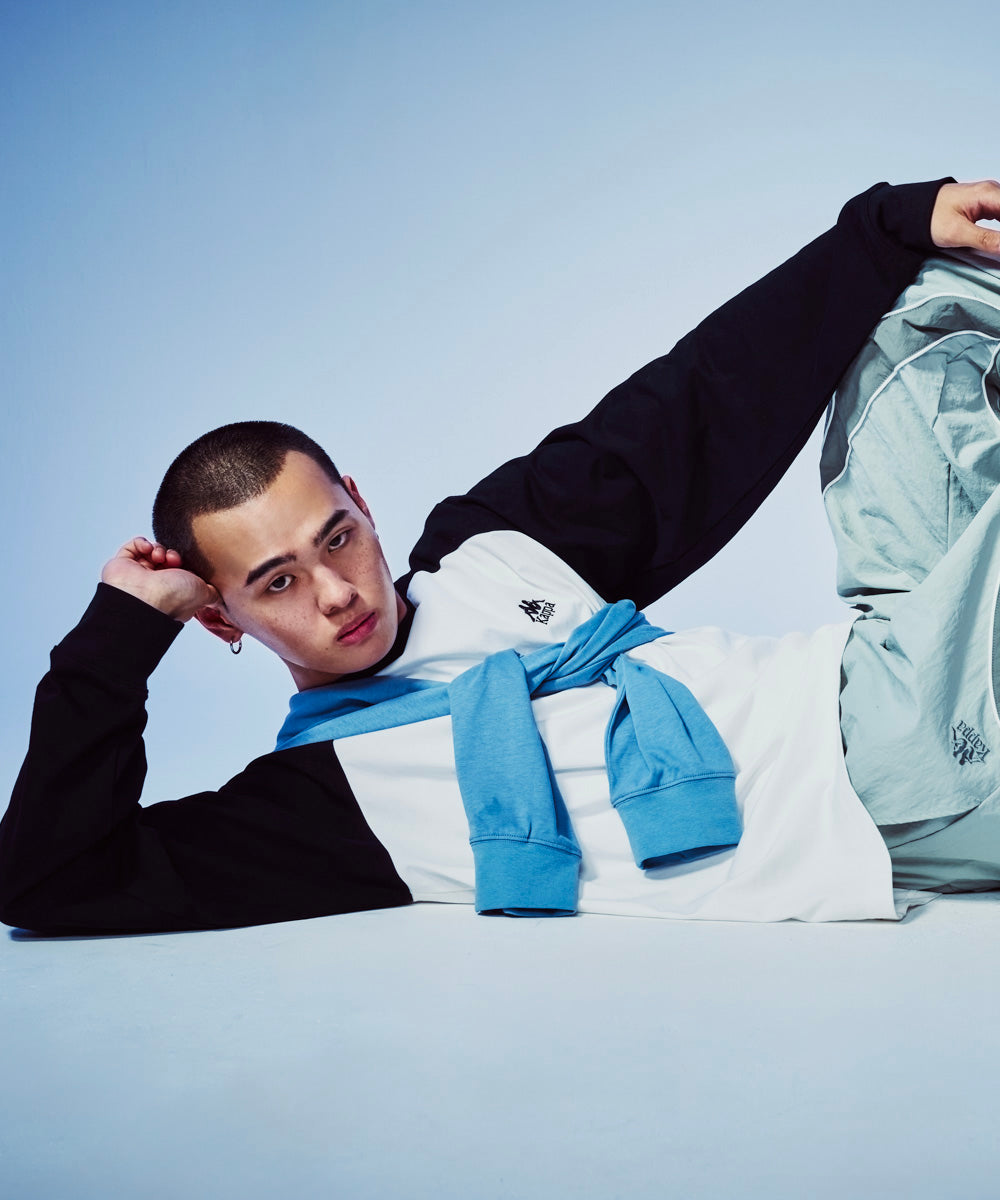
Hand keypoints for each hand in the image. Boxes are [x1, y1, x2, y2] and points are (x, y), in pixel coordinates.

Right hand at [101, 537, 220, 622]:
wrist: (143, 598)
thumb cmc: (173, 599)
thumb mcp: (204, 593)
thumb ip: (213, 592)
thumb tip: (220, 595)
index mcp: (174, 590)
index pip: (181, 571)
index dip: (187, 563)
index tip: (189, 564)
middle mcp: (156, 583)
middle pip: (168, 559)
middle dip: (173, 555)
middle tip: (174, 559)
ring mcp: (139, 573)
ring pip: (152, 551)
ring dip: (160, 549)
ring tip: (161, 557)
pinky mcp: (123, 564)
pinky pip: (134, 546)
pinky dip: (142, 543)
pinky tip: (148, 549)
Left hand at [930, 180, 999, 258]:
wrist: (912, 211)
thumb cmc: (930, 217)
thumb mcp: (958, 233)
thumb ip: (986, 240)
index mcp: (989, 193)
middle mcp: (993, 191)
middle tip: (998, 247)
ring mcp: (990, 197)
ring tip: (997, 245)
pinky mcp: (985, 205)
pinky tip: (998, 240)